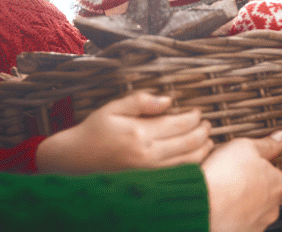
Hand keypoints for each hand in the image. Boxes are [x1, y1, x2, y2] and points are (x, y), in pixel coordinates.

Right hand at [35, 92, 212, 173]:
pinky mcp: (148, 182)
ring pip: (187, 162)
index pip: (179, 123)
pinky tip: (195, 158)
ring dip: (202, 149)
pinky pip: (177, 174)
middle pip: (188, 142)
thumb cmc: (93, 131)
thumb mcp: (113, 108)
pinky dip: (192, 166)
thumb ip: (141, 101)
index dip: (194, 117)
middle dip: (203, 132)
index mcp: (140, 133)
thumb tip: (168, 100)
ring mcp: (149, 172)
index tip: (198, 112)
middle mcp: (147, 154)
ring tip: (208, 140)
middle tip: (208, 124)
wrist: (72, 162)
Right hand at [203, 131, 281, 231]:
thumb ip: (266, 145)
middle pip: (273, 204)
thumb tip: (281, 138)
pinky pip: (240, 228)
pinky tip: (219, 209)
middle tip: (243, 184)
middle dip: (260, 195)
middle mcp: (270, 210)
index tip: (277, 178)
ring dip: (245, 208)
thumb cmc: (224, 175)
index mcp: (276, 186)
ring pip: (256, 218)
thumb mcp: (245, 147)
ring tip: (227, 196)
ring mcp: (255, 227)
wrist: (202, 204)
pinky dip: (232, 220)